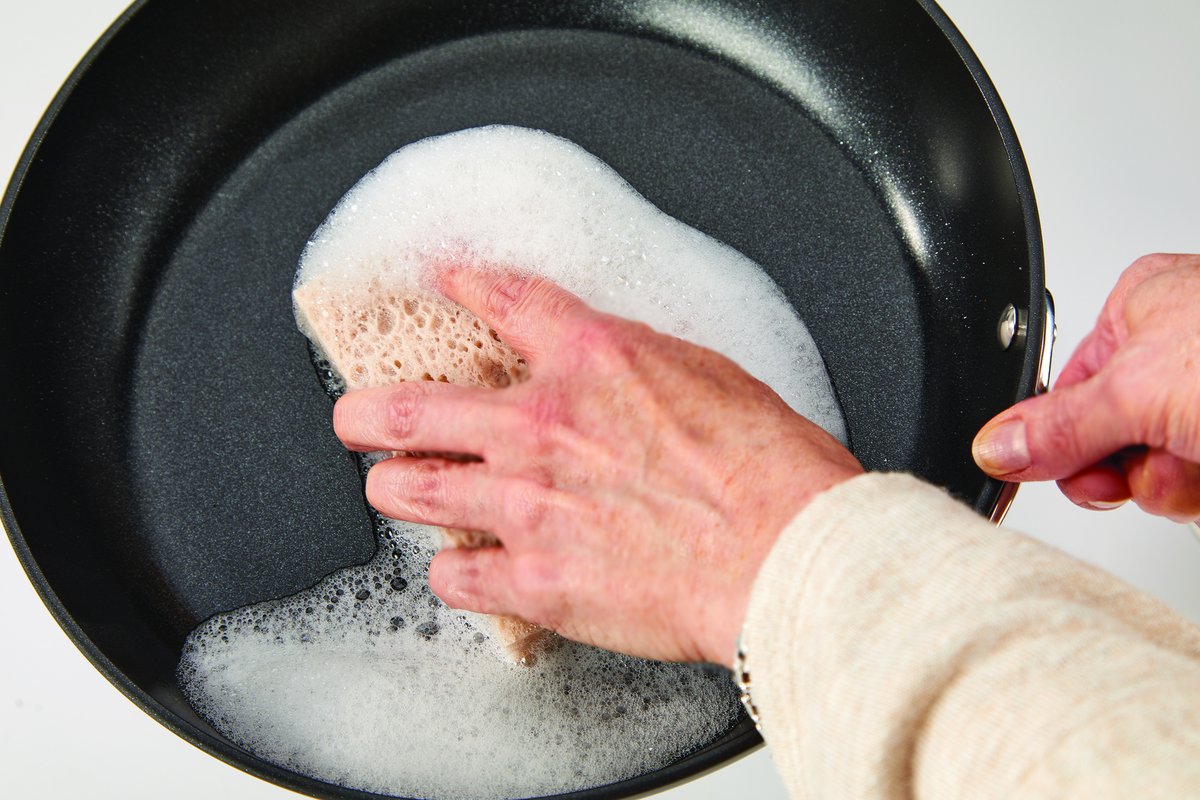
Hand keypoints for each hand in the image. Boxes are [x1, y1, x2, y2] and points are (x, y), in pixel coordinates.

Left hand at [332, 268, 862, 663]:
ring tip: (390, 487)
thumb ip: (642, 370)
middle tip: (356, 414)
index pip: (506, 299)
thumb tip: (622, 377)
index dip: (463, 282)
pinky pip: (455, 576)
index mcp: (594, 359)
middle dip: (367, 410)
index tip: (442, 278)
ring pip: (412, 488)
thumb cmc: (772, 470)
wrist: (787, 554)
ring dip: (393, 486)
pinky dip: (453, 570)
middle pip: (411, 405)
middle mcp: (543, 425)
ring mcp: (528, 504)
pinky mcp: (535, 580)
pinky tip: (461, 568)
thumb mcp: (711, 377)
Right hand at [973, 253, 1199, 522]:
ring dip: (1170, 484)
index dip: (1063, 435)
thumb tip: (996, 448)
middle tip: (1144, 462)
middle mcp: (1176, 348)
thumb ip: (1059, 427)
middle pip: (1105, 436)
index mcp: (1139, 305)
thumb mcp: (1139, 390)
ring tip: (1199, 462)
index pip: (1063, 388)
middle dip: (1122, 467)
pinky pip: (1192, 485)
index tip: (1070, 463)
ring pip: (1153, 468)